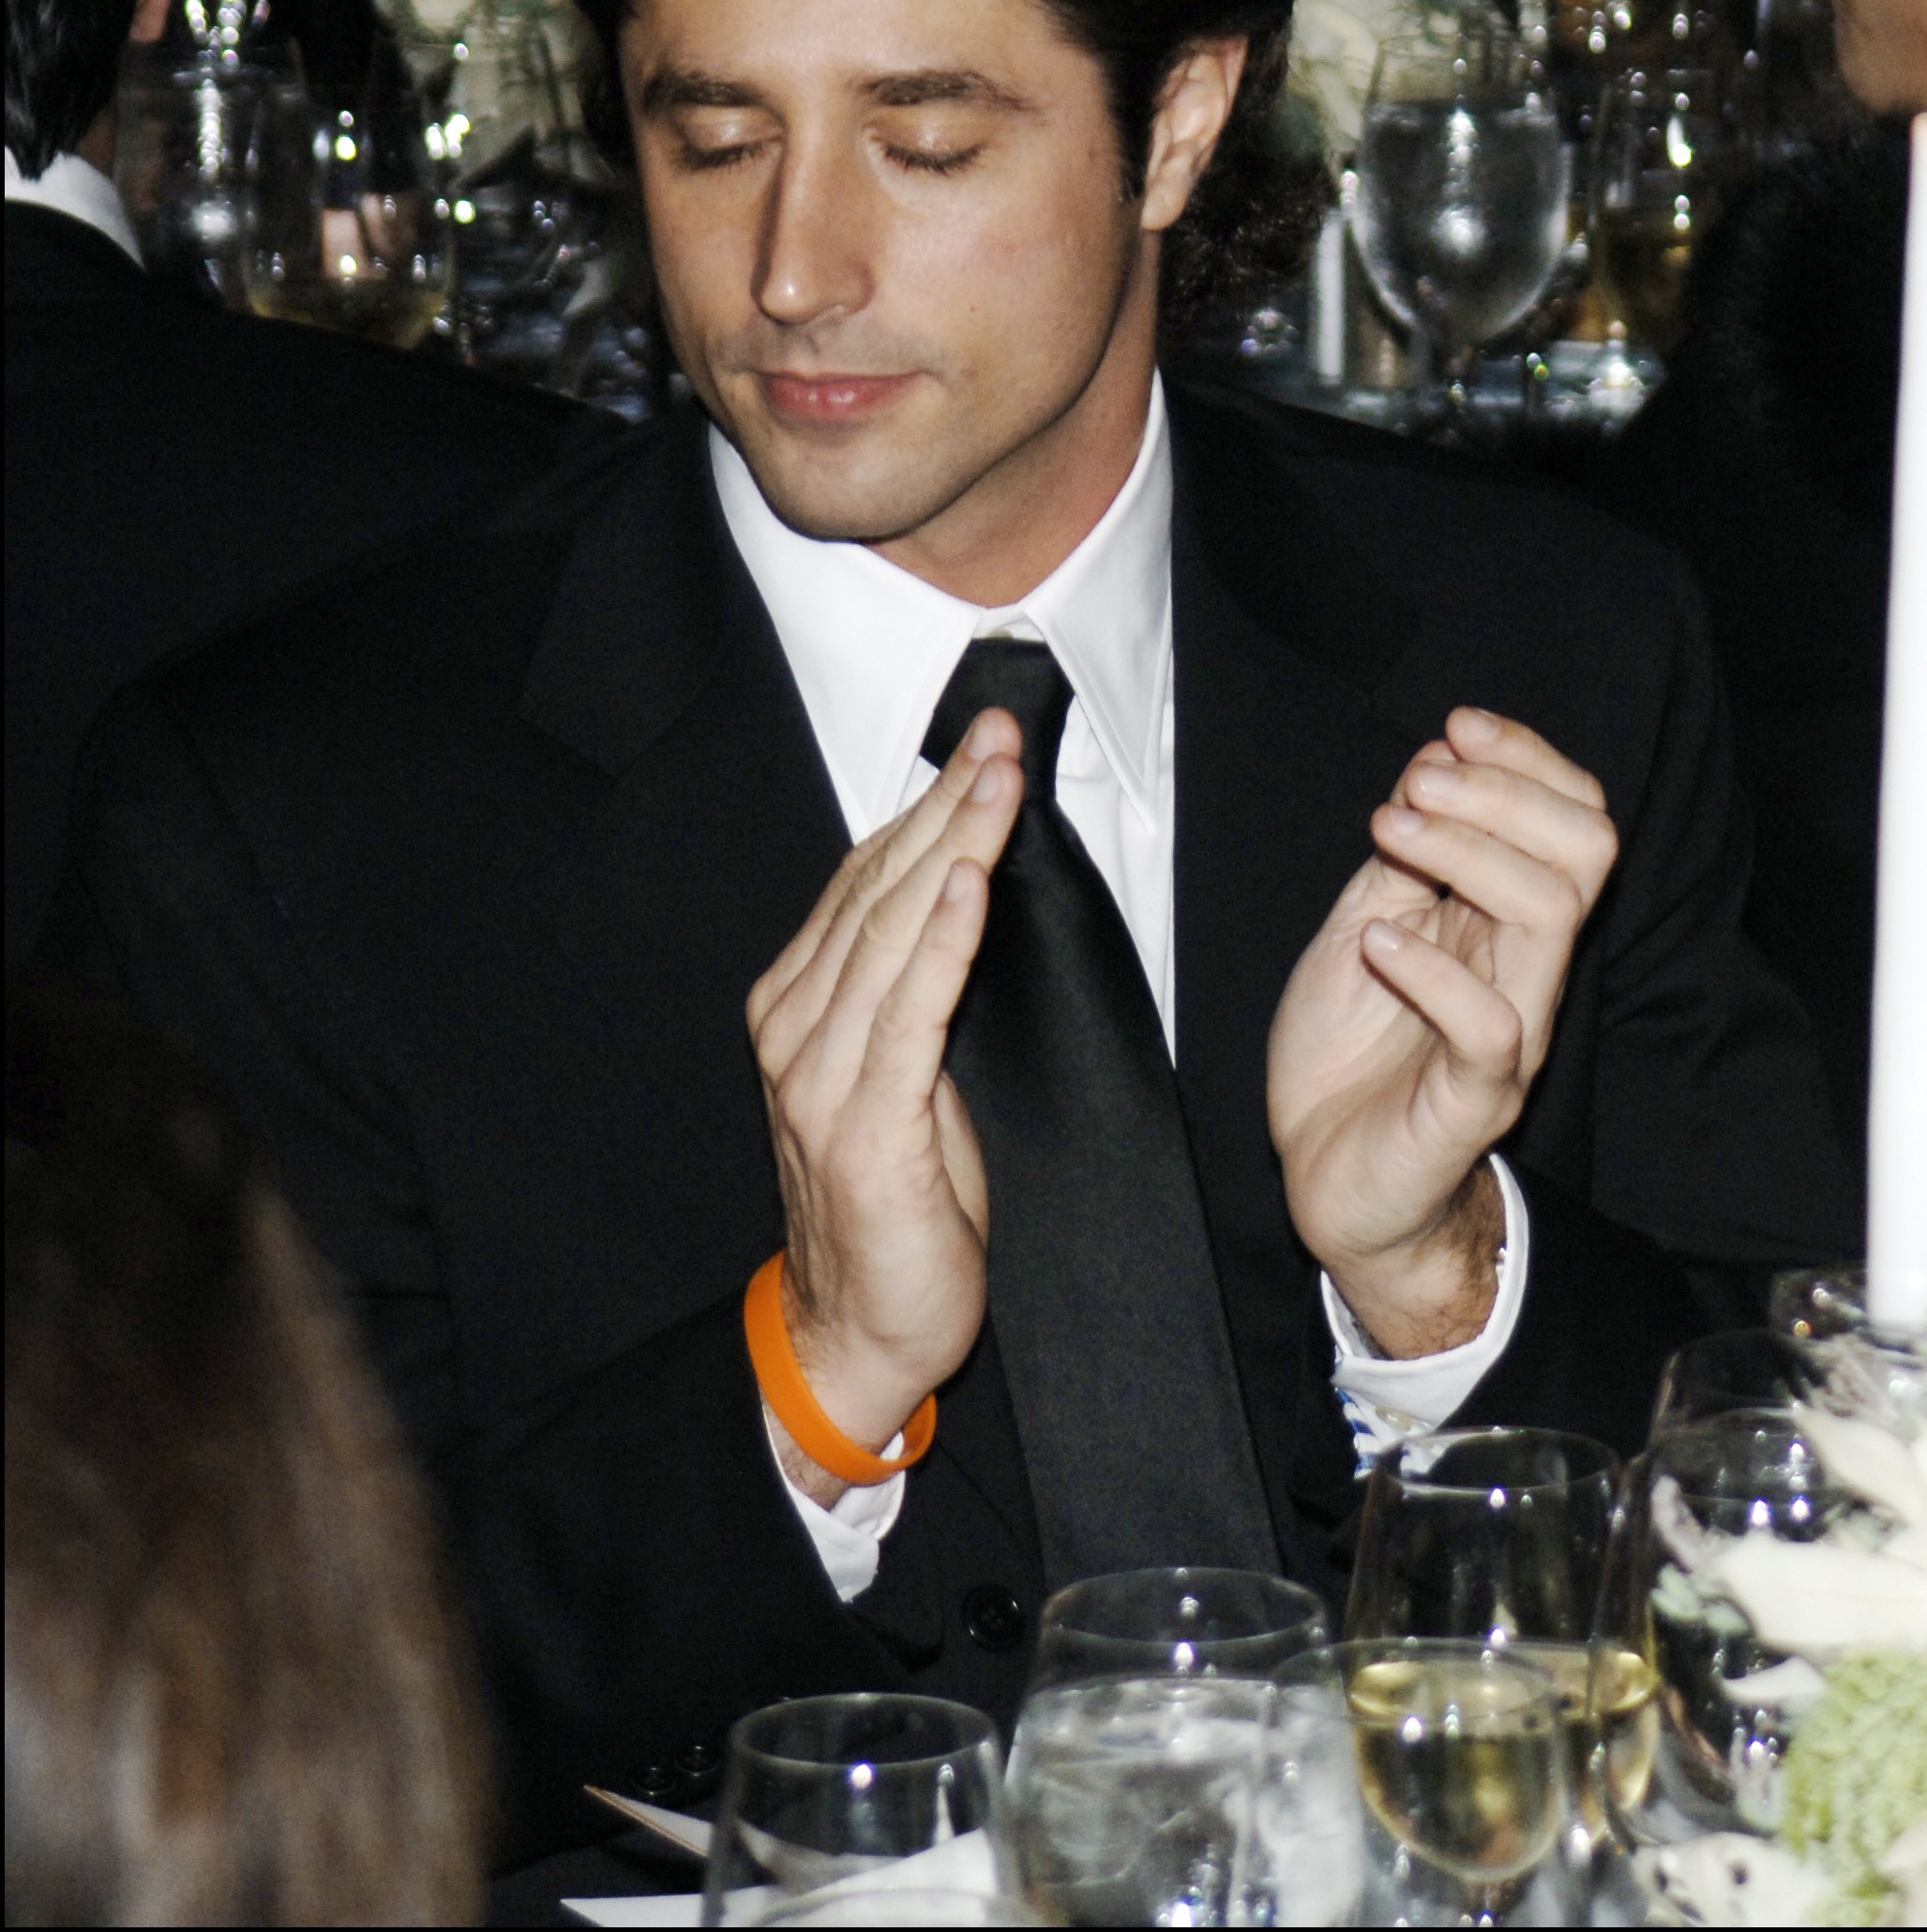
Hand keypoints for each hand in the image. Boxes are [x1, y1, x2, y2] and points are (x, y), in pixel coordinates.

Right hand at [747, 713, 1017, 1499]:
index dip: (926, 806)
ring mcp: (818, 1077)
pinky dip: (936, 942)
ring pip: (891, 933)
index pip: (864, 883)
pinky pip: (907, 1013)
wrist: (861, 1328)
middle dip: (946, 802)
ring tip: (997, 780)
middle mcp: (793, 1031)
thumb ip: (914, 993)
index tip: (985, 745)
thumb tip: (956, 898)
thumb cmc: (901, 1203)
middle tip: (1001, 729)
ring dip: (951, 847)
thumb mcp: (910, 1075)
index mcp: (798, 1010)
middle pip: (877, 889)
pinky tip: (963, 883)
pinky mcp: (862, 1125)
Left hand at [1268, 708, 1618, 1355]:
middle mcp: (1529, 968)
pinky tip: (1374, 944)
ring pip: (1548, 914)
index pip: (1576, 817)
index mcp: (1510, 919)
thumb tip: (1435, 760)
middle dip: (1503, 791)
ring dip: (1465, 852)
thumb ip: (1406, 856)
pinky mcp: (1477, 1097)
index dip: (1528, 758)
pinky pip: (1489, 1024)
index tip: (1455, 727)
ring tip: (1388, 833)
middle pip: (1585, 850)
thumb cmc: (1352, 1054)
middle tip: (1417, 785)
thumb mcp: (1365, 923)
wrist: (1332, 1180)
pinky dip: (1429, 967)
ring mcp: (1513, 1031)